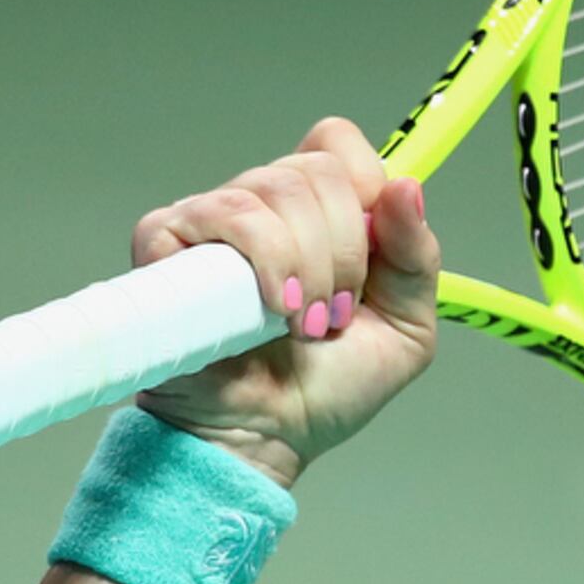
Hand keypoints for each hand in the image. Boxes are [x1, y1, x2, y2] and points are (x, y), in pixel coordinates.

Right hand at [126, 117, 443, 485]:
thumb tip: (407, 187)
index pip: (334, 144)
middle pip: (312, 171)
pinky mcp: (166, 240)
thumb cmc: (324, 390)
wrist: (266, 438)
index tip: (373, 246)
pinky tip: (269, 309)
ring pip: (271, 192)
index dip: (363, 183)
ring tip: (302, 324)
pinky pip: (220, 213)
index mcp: (315, 212)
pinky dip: (262, 260)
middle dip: (342, 251)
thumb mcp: (405, 329)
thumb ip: (417, 257)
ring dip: (305, 265)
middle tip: (335, 316)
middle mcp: (262, 205)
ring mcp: (211, 219)